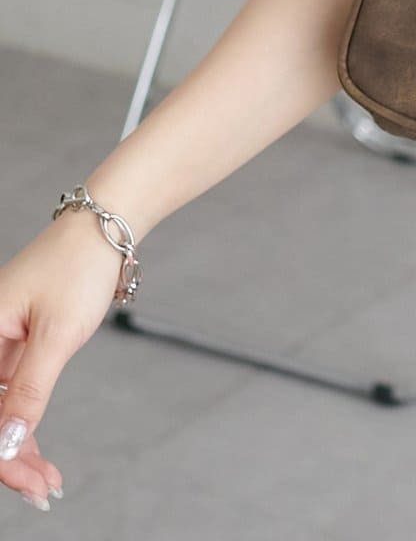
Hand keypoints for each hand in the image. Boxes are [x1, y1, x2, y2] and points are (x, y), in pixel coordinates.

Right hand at [0, 215, 124, 508]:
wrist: (104, 227)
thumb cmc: (77, 267)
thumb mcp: (56, 333)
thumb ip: (29, 390)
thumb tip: (6, 444)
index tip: (23, 482)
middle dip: (8, 459)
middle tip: (42, 490)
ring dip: (19, 451)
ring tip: (48, 484)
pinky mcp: (16, 351)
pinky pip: (13, 399)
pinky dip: (26, 427)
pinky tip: (41, 460)